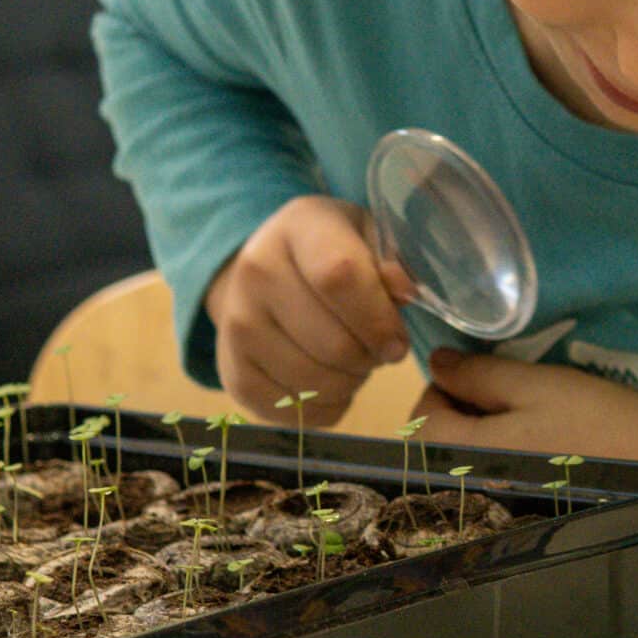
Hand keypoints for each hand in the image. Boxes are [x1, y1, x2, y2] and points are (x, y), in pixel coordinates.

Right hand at [206, 196, 417, 424]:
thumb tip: (404, 292)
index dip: (379, 319)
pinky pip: (295, 411)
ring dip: (350, 383)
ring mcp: (237, 324)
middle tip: (377, 351)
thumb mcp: (368, 238)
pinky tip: (331, 382)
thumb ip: (391, 264)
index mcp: (299, 226)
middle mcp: (256, 271)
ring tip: (354, 362)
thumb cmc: (332, 252)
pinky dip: (327, 406)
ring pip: (314, 382)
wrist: (265, 272)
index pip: (340, 277)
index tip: (398, 341)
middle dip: (369, 358)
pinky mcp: (233, 373)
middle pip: (332, 342)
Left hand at [414, 351, 637, 568]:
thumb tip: (437, 362)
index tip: (488, 374)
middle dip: (465, 412)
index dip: (449, 383)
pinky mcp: (519, 520)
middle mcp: (464, 490)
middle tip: (515, 395)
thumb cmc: (599, 422)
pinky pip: (492, 485)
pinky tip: (543, 450)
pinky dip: (505, 463)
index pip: (421, 411)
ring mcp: (491, 510)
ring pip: (465, 465)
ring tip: (533, 421)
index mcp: (459, 451)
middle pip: (439, 442)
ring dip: (485, 437)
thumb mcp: (539, 383)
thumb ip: (480, 374)